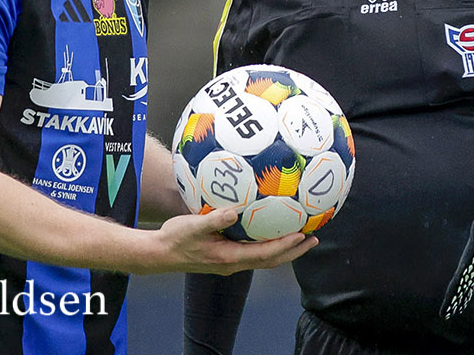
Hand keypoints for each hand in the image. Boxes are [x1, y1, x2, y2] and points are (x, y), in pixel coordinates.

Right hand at [153, 209, 316, 274]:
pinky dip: (269, 244)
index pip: (264, 254)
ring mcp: (230, 262)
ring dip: (285, 249)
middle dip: (294, 251)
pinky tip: (271, 230)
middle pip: (271, 260)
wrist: (159, 254)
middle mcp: (233, 263)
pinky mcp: (226, 257)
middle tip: (314, 239)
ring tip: (302, 237)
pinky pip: (254, 252)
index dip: (285, 246)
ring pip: (264, 258)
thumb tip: (234, 210)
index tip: (302, 236)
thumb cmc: (174, 238)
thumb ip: (214, 219)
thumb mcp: (191, 226)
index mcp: (229, 258)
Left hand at [440, 207, 473, 319]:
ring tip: (447, 313)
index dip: (471, 287)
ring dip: (454, 299)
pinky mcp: (468, 264)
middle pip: (466, 283)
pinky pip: (458, 285)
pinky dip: (452, 298)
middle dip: (459, 296)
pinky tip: (446, 309)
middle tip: (454, 308)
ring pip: (460, 286)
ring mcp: (470, 263)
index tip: (466, 295)